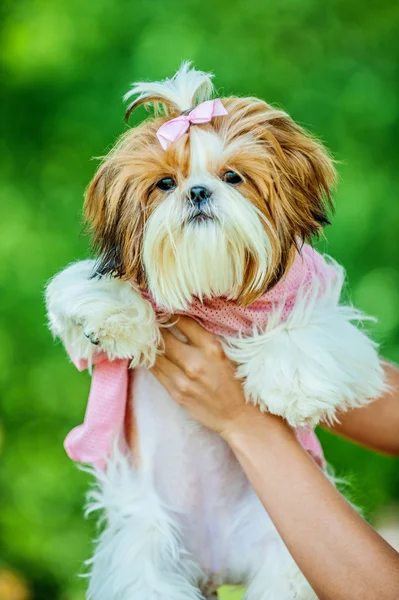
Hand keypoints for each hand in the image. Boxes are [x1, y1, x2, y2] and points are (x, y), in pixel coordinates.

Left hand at [151, 316, 261, 436]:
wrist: (238, 416)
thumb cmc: (235, 382)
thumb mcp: (225, 355)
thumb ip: (205, 340)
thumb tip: (182, 321)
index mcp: (212, 348)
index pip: (184, 323)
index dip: (171, 313)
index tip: (163, 308)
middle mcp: (195, 362)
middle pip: (165, 338)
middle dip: (155, 327)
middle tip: (147, 319)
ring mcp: (183, 380)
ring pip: (156, 355)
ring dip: (148, 343)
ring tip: (142, 334)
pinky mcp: (176, 393)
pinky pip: (156, 372)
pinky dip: (149, 360)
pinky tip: (145, 353)